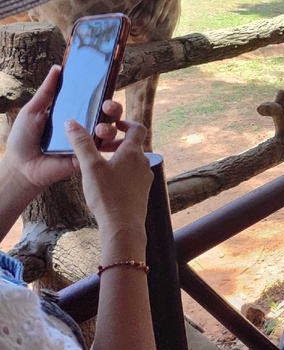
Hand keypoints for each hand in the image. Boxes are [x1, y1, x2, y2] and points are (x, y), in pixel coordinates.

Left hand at [0, 66, 124, 197]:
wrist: (20, 167)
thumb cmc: (24, 138)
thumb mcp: (33, 110)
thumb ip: (47, 91)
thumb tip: (58, 67)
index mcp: (74, 110)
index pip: (94, 96)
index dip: (106, 84)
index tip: (116, 69)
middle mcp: (84, 123)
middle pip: (108, 111)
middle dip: (114, 106)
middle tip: (107, 104)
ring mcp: (88, 140)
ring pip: (110, 129)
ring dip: (110, 125)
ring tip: (99, 128)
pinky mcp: (88, 155)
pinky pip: (103, 149)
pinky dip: (108, 144)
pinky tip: (104, 139)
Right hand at [65, 118, 151, 237]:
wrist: (123, 226)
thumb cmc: (107, 195)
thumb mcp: (90, 167)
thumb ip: (82, 144)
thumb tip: (71, 123)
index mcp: (133, 152)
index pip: (137, 128)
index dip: (126, 123)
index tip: (114, 125)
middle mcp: (144, 162)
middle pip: (134, 145)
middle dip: (117, 143)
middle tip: (101, 147)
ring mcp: (145, 177)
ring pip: (133, 161)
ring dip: (119, 158)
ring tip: (101, 166)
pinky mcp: (143, 191)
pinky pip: (134, 175)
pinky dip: (123, 172)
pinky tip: (108, 183)